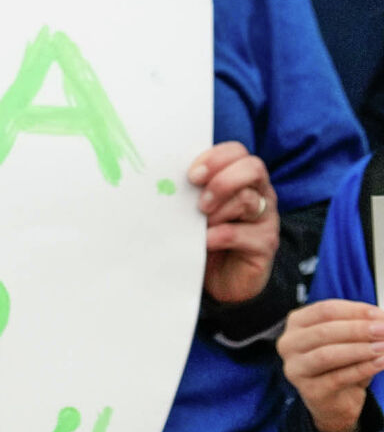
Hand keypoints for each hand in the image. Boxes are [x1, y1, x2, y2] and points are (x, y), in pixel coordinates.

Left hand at [189, 142, 276, 304]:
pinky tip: (204, 242)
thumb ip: (192, 191)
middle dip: (221, 182)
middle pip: (252, 168)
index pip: (238, 152)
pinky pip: (240, 233)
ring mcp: (266, 218)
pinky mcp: (265, 243)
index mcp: (244, 179)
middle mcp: (261, 194)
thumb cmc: (207, 236)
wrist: (222, 279)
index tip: (192, 175)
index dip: (215, 158)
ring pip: (246, 200)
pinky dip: (217, 236)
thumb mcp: (197, 210)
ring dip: (216, 212)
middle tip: (199, 203)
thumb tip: (165, 179)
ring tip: (200, 226)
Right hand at [277, 300, 383, 431]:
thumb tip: (380, 319)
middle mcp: (289, 344)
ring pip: (328, 354)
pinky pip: (339, 378)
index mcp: (296, 324)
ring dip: (360, 349)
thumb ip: (359, 326)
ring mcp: (296, 369)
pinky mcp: (310, 390)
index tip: (379, 315)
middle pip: (324, 331)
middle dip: (359, 330)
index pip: (324, 310)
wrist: (334, 401)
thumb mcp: (347, 339)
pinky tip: (381, 362)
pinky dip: (363, 368)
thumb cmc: (340, 364)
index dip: (355, 311)